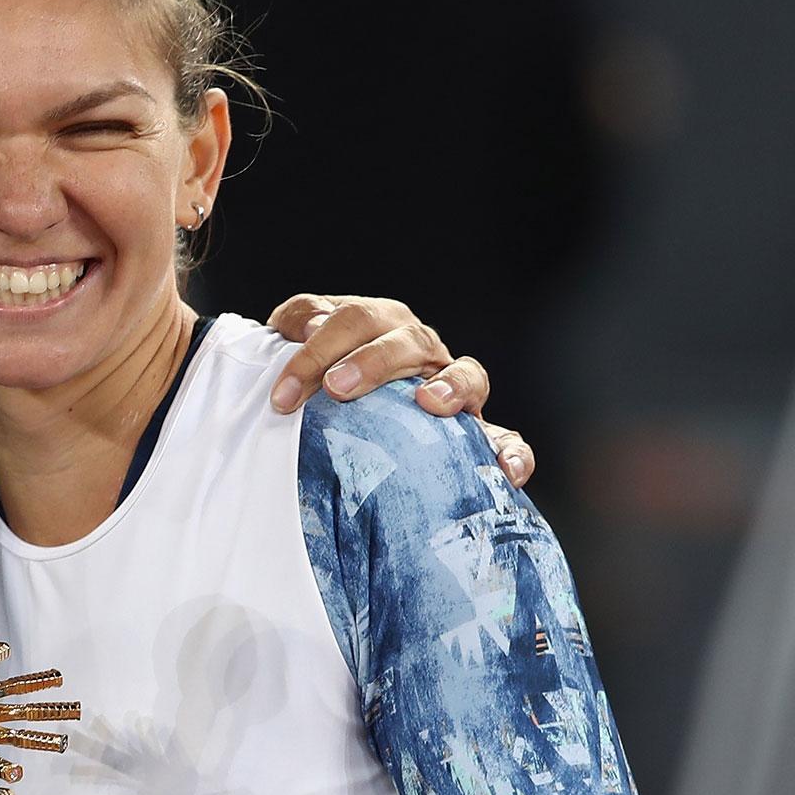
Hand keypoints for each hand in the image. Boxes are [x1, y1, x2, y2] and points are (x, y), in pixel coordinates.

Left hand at [264, 294, 534, 486]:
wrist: (355, 406)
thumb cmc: (325, 372)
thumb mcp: (303, 340)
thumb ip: (299, 320)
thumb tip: (305, 326)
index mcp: (382, 324)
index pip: (353, 322)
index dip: (314, 354)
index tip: (282, 394)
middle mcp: (423, 349)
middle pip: (407, 343)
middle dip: (371, 363)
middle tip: (336, 388)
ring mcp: (454, 387)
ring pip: (468, 373)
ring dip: (450, 386)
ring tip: (428, 403)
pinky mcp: (475, 430)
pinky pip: (506, 438)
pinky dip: (512, 451)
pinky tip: (506, 473)